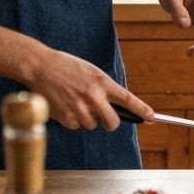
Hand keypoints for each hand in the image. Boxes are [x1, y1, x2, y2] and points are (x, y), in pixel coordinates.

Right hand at [33, 47, 153, 130]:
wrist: (41, 66)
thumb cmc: (67, 67)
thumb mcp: (91, 71)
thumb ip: (103, 88)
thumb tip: (114, 105)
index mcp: (102, 82)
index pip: (127, 98)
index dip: (141, 109)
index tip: (151, 117)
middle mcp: (94, 97)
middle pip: (112, 122)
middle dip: (110, 122)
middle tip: (105, 117)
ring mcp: (80, 108)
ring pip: (92, 125)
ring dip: (86, 118)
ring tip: (75, 100)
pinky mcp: (66, 117)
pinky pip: (76, 126)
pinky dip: (72, 119)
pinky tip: (65, 104)